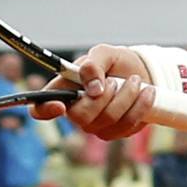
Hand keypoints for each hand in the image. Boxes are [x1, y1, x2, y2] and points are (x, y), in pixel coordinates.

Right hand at [31, 44, 156, 138]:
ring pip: (107, 120)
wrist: (142, 73)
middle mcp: (74, 111)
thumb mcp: (104, 53)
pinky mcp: (115, 133)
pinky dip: (140, 106)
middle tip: (114, 81)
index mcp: (63, 90)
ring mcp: (94, 126)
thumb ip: (93, 64)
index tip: (61, 106)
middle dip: (103, 97)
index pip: (39, 109)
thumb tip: (93, 87)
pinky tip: (147, 92)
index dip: (44, 111)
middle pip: (79, 117)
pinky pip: (126, 126)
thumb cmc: (116, 62)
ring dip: (126, 97)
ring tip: (135, 81)